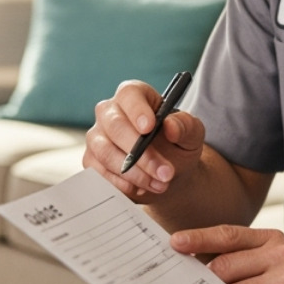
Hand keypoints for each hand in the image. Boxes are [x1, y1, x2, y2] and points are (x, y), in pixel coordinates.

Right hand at [82, 79, 204, 202]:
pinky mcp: (91, 161)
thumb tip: (171, 126)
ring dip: (134, 173)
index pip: (129, 94)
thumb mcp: (192, 134)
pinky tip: (142, 189)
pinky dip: (122, 185)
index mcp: (135, 96)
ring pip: (106, 152)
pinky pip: (99, 173)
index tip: (149, 128)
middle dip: (141, 153)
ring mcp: (97, 136)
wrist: (168, 172)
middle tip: (166, 172)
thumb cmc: (178, 145)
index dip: (137, 110)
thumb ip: (186, 126)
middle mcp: (110, 112)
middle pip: (115, 126)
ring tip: (160, 184)